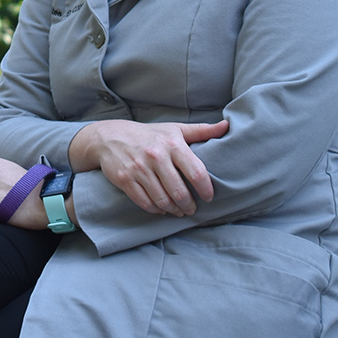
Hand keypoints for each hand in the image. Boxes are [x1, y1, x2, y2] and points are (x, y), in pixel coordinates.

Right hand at [69, 119, 227, 215]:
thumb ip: (201, 130)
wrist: (110, 136)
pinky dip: (156, 210)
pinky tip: (162, 209)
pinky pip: (145, 203)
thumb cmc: (149, 135)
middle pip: (179, 192)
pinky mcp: (125, 180)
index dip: (206, 189)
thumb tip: (227, 126)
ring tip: (179, 211)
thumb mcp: (175, 129)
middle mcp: (156, 156)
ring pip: (162, 200)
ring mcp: (139, 169)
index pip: (196, 172)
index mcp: (172, 144)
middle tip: (192, 209)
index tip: (209, 197)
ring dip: (174, 210)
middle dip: (189, 205)